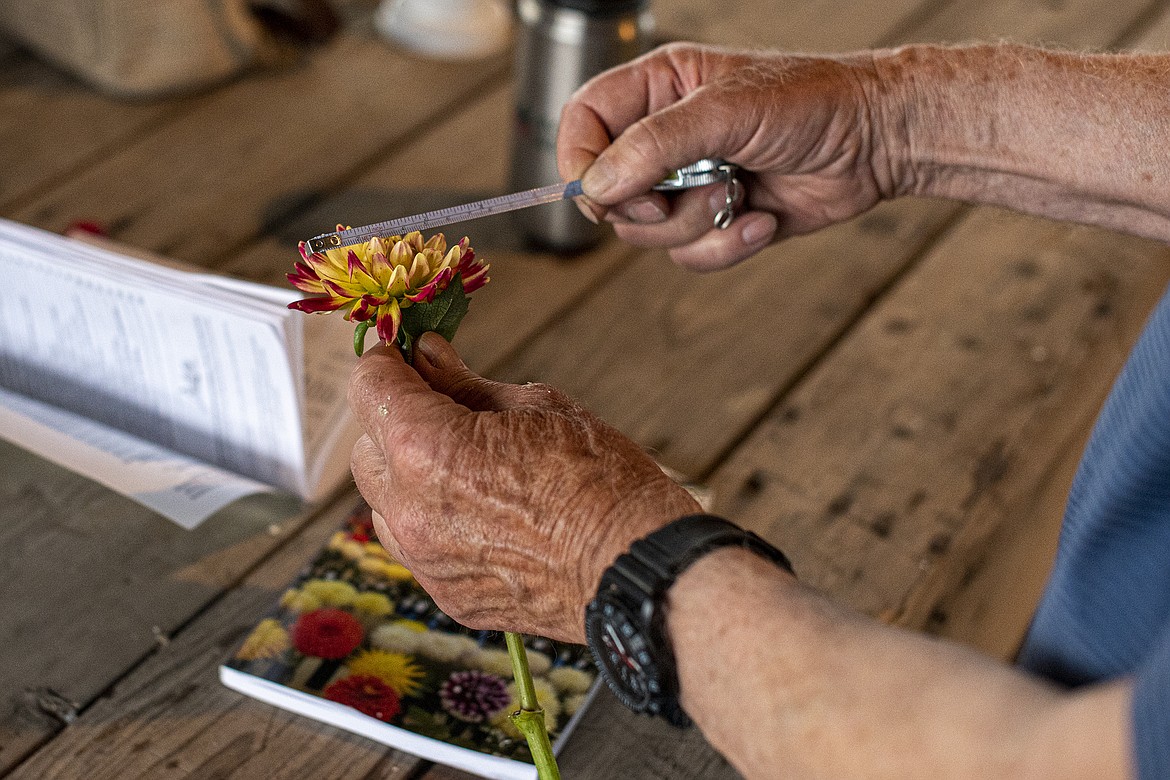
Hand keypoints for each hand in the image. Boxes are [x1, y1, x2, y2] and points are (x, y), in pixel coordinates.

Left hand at [348, 332, 700, 642]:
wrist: (636, 567)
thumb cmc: (601, 482)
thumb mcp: (537, 408)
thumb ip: (466, 385)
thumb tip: (430, 357)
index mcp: (427, 449)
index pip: (368, 387)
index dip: (386, 363)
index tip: (405, 355)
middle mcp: (410, 509)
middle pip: (366, 448)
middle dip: (395, 420)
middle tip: (444, 407)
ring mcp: (425, 560)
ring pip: (385, 502)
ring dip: (409, 476)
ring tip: (469, 467)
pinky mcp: (446, 594)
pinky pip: (416, 545)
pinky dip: (433, 521)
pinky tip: (483, 511)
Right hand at [557, 42, 902, 270]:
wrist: (876, 142)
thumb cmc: (811, 103)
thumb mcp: (726, 111)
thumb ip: (656, 144)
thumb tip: (598, 184)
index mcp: (657, 89)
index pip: (583, 122)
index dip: (579, 160)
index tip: (600, 193)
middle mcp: (665, 136)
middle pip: (610, 191)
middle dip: (649, 206)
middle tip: (679, 195)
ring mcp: (690, 181)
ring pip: (650, 232)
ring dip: (696, 224)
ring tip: (739, 194)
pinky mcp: (717, 219)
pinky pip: (690, 254)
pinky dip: (726, 246)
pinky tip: (762, 219)